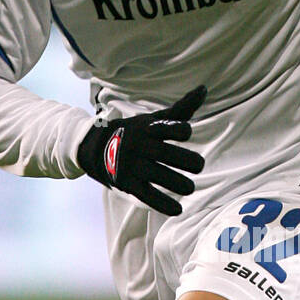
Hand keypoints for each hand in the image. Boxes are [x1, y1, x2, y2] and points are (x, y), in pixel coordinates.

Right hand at [77, 84, 206, 215]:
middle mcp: (139, 146)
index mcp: (147, 128)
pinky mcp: (127, 183)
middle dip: (187, 161)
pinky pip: (146, 195)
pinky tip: (178, 210)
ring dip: (178, 183)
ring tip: (189, 187)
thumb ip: (181, 108)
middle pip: (166, 154)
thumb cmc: (134, 131)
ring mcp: (132, 165)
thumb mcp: (154, 118)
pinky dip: (163, 204)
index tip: (186, 133)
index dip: (180, 130)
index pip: (166, 127)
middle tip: (199, 165)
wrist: (95, 146)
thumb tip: (204, 89)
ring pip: (158, 176)